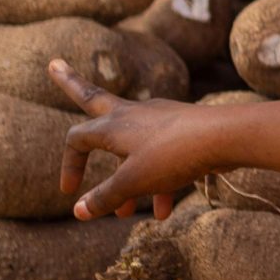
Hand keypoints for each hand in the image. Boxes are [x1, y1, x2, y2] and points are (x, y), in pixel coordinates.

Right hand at [50, 59, 230, 221]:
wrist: (227, 137)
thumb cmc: (174, 155)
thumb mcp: (133, 181)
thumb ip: (105, 197)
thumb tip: (78, 211)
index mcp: (112, 124)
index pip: (76, 139)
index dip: (70, 166)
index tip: (70, 191)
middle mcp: (131, 114)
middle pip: (93, 99)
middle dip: (70, 85)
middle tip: (53, 64)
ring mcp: (158, 119)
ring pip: (134, 149)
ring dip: (130, 181)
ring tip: (127, 214)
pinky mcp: (181, 128)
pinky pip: (162, 158)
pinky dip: (160, 183)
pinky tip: (165, 211)